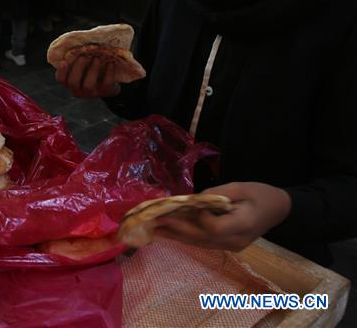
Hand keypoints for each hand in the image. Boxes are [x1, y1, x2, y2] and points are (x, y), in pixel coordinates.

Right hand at [55, 55, 120, 97]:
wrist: (108, 85)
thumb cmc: (90, 70)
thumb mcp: (82, 65)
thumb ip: (77, 57)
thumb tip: (75, 40)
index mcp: (69, 83)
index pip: (61, 80)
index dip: (61, 72)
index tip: (64, 61)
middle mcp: (78, 90)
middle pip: (73, 82)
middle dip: (78, 68)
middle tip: (83, 56)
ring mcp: (90, 93)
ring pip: (88, 85)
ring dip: (93, 70)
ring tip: (97, 58)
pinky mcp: (104, 92)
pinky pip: (105, 84)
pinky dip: (108, 73)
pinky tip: (110, 63)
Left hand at [155, 182, 291, 251]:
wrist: (280, 209)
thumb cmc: (260, 194)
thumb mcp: (239, 187)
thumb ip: (215, 194)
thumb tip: (192, 200)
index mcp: (242, 224)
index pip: (212, 227)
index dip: (198, 218)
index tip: (190, 204)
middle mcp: (236, 240)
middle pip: (201, 238)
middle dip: (176, 230)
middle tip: (153, 222)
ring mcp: (233, 246)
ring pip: (201, 243)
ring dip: (178, 236)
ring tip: (156, 230)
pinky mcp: (229, 246)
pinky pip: (205, 243)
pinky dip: (188, 237)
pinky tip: (172, 233)